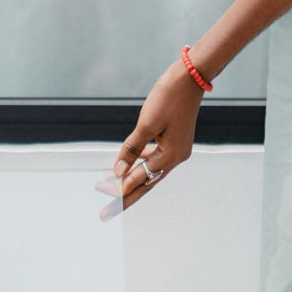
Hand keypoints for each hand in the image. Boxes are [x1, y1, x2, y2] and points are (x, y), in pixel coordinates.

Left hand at [100, 60, 203, 219]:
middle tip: (104, 214)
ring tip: (111, 189)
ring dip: (130, 180)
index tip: (101, 197)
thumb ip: (131, 149)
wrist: (190, 76)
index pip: (139, 180)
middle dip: (124, 197)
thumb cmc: (168, 96)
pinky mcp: (175, 140)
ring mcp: (177, 149)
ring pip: (149, 172)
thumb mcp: (147, 123)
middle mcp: (176, 157)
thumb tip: (117, 172)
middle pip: (145, 183)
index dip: (119, 189)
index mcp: (171, 156)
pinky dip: (140, 164)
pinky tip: (129, 165)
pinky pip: (154, 159)